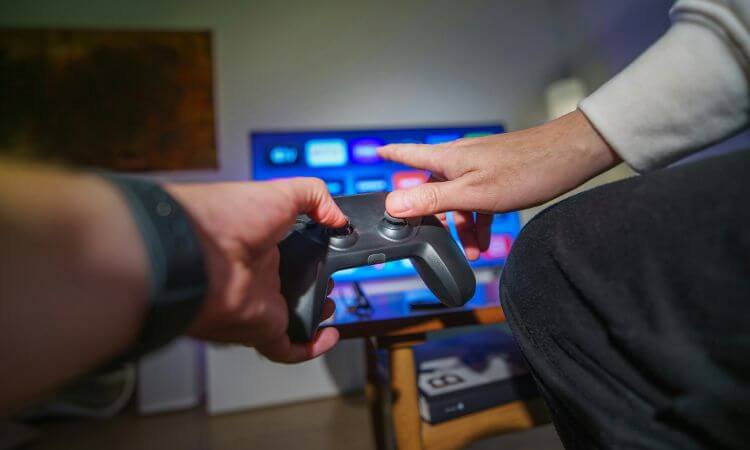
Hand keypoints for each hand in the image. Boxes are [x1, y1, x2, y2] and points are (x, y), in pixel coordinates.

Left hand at [166, 178, 346, 362]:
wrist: (199, 252)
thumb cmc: (224, 218)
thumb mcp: (281, 191)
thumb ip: (314, 196)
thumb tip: (338, 216)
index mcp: (257, 243)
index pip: (287, 252)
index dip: (310, 253)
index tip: (331, 251)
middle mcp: (256, 276)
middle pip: (289, 288)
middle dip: (313, 287)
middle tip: (331, 279)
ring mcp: (257, 304)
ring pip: (288, 320)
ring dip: (313, 317)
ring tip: (331, 305)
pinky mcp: (261, 329)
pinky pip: (288, 349)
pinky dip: (311, 348)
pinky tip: (329, 335)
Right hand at [378, 110, 618, 258]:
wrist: (570, 156)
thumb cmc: (524, 170)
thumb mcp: (473, 193)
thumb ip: (433, 199)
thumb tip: (394, 204)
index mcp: (449, 159)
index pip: (409, 154)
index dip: (391, 155)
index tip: (376, 154)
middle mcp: (461, 159)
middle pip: (433, 186)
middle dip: (434, 217)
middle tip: (436, 241)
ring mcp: (480, 166)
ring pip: (459, 198)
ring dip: (461, 225)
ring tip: (471, 250)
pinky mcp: (498, 174)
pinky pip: (479, 200)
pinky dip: (479, 219)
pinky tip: (486, 241)